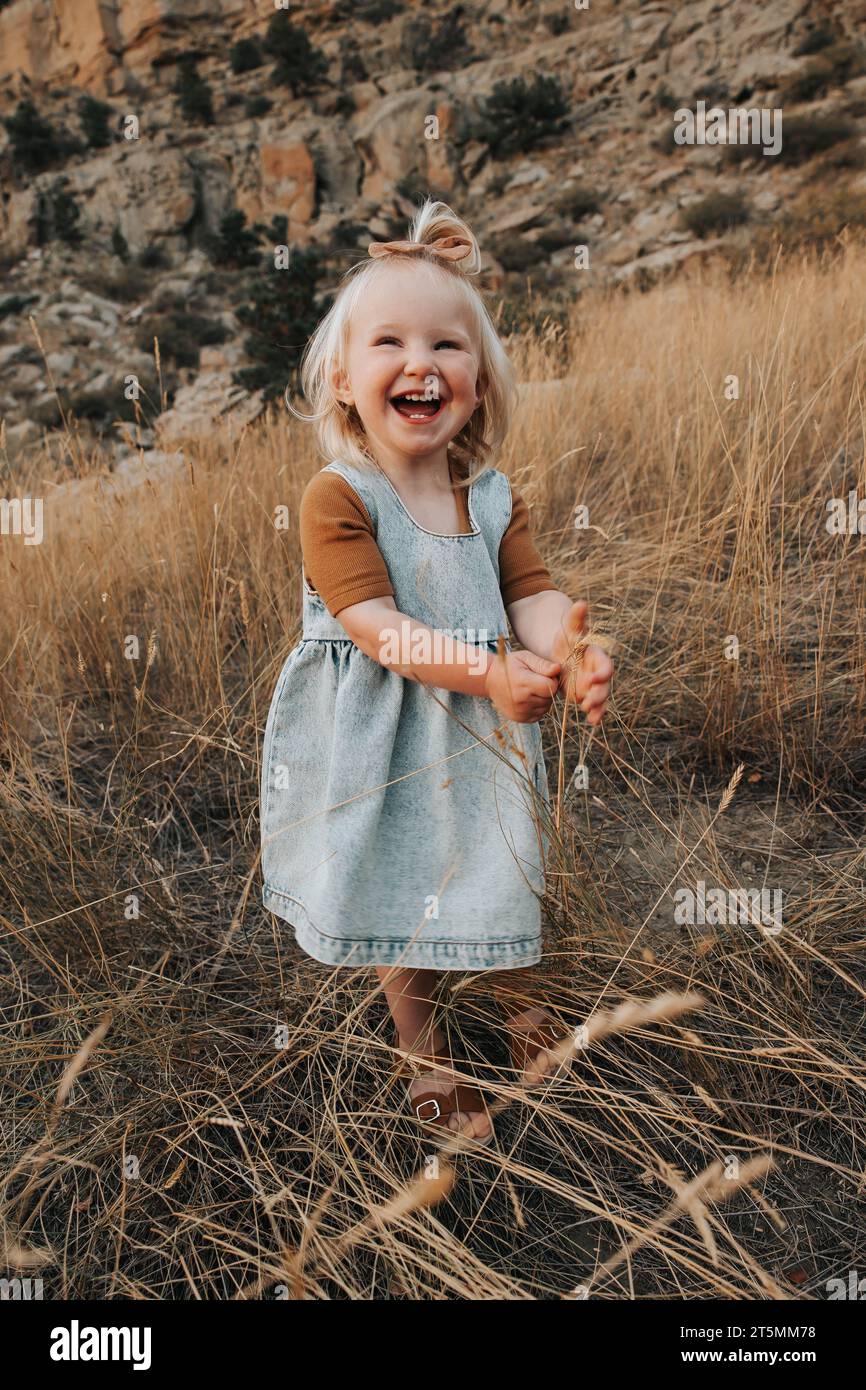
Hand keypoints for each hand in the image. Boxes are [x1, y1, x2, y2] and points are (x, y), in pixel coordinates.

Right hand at [484, 648, 560, 723]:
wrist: (489, 680)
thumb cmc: (510, 665)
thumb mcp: (525, 657)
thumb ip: (542, 664)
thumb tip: (558, 669)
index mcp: (523, 683)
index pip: (552, 687)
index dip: (552, 679)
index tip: (543, 674)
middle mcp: (521, 700)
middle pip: (550, 697)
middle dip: (547, 689)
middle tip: (535, 680)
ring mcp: (520, 712)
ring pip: (546, 707)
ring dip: (543, 698)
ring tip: (530, 689)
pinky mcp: (520, 719)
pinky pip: (539, 714)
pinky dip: (538, 707)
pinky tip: (528, 698)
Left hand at [551, 600, 613, 726]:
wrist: (561, 652)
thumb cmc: (567, 638)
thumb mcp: (569, 629)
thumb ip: (575, 618)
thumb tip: (580, 603)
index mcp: (597, 656)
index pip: (605, 665)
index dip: (602, 672)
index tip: (593, 678)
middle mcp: (598, 672)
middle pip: (604, 685)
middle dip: (599, 694)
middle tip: (588, 701)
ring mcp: (593, 685)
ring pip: (601, 697)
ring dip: (598, 706)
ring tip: (591, 715)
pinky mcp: (586, 694)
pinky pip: (594, 706)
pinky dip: (595, 713)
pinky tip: (592, 721)